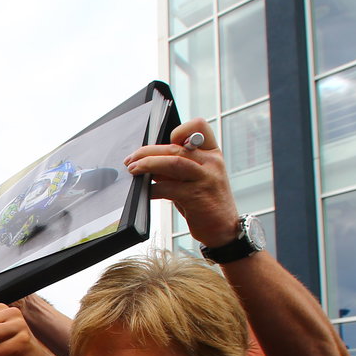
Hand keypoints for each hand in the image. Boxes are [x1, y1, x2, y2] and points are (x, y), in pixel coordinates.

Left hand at [122, 119, 240, 248]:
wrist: (224, 229)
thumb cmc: (206, 202)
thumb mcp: (196, 179)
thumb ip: (177, 168)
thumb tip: (149, 162)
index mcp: (212, 153)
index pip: (199, 126)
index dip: (179, 130)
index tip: (163, 141)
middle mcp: (211, 162)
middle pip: (175, 147)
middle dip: (148, 152)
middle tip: (131, 159)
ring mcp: (205, 178)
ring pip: (172, 162)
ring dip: (148, 164)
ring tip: (133, 169)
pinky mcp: (197, 197)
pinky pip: (168, 188)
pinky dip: (153, 189)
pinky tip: (146, 192)